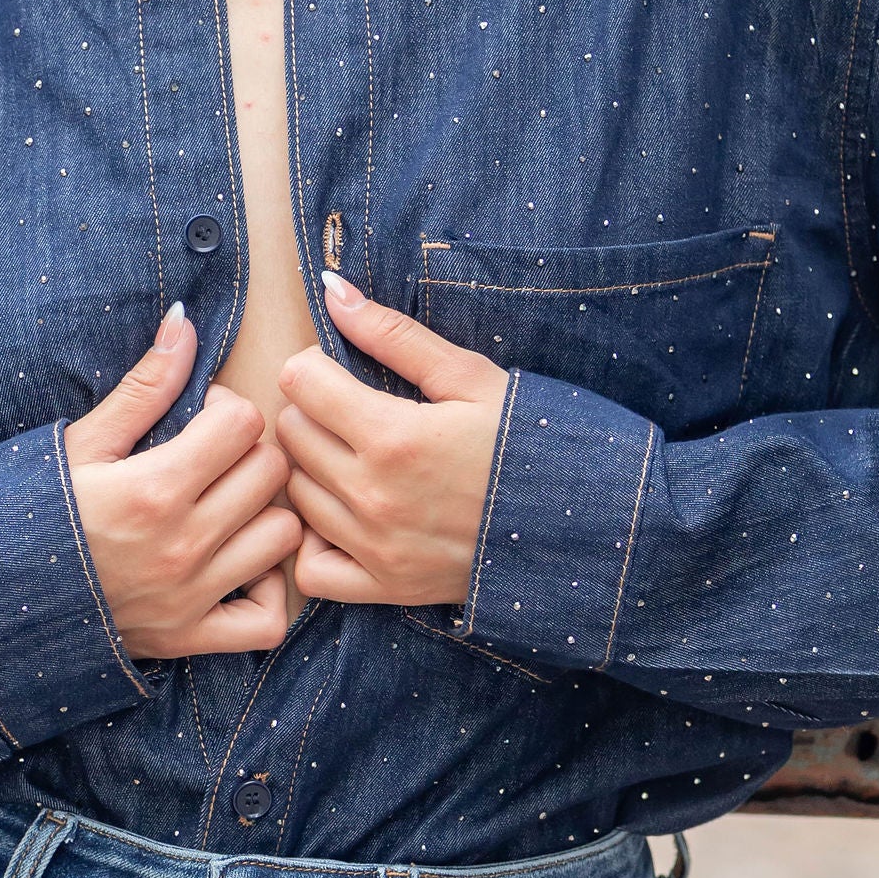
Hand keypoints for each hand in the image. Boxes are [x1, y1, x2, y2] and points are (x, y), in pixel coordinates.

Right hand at [66, 305, 301, 657]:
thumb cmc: (32, 510)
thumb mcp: (81, 443)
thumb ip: (144, 386)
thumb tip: (186, 320)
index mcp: (154, 489)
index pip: (245, 424)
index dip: (225, 410)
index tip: (197, 420)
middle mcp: (182, 545)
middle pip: (271, 473)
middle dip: (247, 453)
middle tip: (212, 460)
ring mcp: (189, 597)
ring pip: (283, 537)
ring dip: (264, 514)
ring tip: (229, 507)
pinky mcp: (188, 638)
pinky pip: (269, 621)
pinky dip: (267, 593)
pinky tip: (240, 566)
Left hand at [277, 266, 508, 607]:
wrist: (588, 523)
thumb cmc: (532, 440)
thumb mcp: (470, 376)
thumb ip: (393, 334)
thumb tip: (331, 288)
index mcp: (393, 436)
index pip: (298, 381)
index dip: (317, 366)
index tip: (345, 373)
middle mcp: (373, 497)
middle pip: (291, 434)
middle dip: (314, 412)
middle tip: (354, 413)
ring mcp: (376, 549)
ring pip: (296, 494)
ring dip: (314, 470)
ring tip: (355, 458)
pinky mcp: (386, 589)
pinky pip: (311, 570)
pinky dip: (315, 543)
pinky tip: (343, 519)